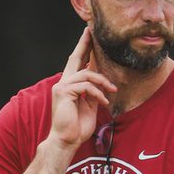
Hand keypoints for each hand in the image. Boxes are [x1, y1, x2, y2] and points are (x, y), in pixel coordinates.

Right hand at [48, 27, 117, 148]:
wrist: (67, 141)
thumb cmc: (77, 128)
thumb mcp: (90, 107)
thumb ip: (93, 94)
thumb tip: (101, 84)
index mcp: (69, 85)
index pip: (76, 64)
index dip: (83, 49)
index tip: (89, 36)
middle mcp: (63, 83)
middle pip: (75, 58)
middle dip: (84, 44)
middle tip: (91, 31)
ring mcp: (62, 86)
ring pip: (86, 74)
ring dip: (102, 82)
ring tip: (111, 91)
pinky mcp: (64, 92)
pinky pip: (86, 87)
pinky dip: (98, 94)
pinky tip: (104, 103)